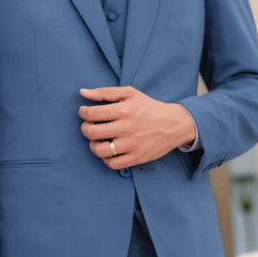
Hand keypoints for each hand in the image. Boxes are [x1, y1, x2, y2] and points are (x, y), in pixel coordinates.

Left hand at [79, 86, 196, 169]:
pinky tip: (109, 151)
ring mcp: (132, 145)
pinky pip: (112, 164)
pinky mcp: (137, 158)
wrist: (174, 124)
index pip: (91, 114)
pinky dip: (106, 159)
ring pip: (99, 150)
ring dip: (93, 145)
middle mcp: (127, 128)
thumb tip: (82, 92)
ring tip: (98, 140)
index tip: (85, 113)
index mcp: (124, 110)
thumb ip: (104, 92)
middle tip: (90, 126)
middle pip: (91, 132)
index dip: (82, 113)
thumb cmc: (148, 107)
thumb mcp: (129, 93)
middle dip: (85, 128)